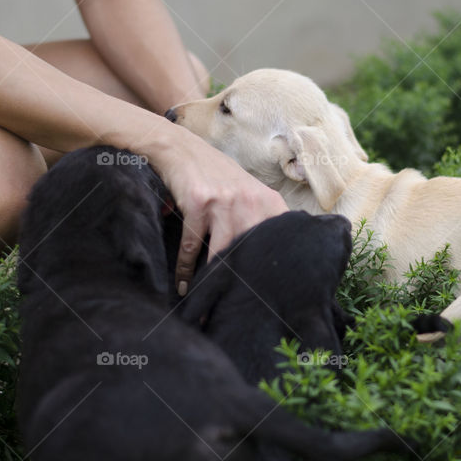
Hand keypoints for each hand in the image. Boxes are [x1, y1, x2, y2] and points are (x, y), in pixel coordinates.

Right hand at [157, 131, 286, 294]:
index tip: (272, 295)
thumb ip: (262, 219)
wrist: (181, 149)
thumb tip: (272, 259)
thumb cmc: (216, 177)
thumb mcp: (247, 193)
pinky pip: (192, 246)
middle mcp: (250, 201)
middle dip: (243, 285)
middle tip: (239, 311)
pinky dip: (186, 269)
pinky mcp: (198, 204)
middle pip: (250, 254)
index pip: (279, 241)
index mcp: (268, 201)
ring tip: (208, 308)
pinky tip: (184, 286)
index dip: (274, 270)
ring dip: (213, 284)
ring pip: (222, 254)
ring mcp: (224, 202)